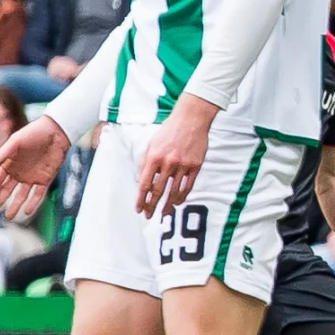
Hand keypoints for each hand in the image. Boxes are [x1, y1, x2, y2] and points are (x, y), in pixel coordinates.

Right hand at [0, 116, 68, 219]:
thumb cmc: (34, 133)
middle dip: (0, 199)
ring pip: (21, 195)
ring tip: (9, 216)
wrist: (56, 132)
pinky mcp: (45, 179)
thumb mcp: (16, 141)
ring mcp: (31, 177)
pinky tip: (27, 211)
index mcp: (8, 164)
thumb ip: (3, 153)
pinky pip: (38, 194)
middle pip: (6, 189)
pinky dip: (33, 203)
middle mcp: (18, 173)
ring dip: (15, 205)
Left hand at [138, 96, 218, 216]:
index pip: (144, 184)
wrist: (191, 119)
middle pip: (158, 190)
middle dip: (152, 205)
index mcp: (154, 157)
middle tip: (149, 216)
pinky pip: (188, 185)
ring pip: (174, 190)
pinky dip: (182, 195)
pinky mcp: (196, 165)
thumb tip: (142, 181)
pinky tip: (178, 202)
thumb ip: (146, 163)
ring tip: (164, 213)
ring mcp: (183, 164)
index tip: (138, 209)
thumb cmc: (169, 130)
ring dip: (168, 204)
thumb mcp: (152, 144)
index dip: (141, 199)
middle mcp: (168, 162)